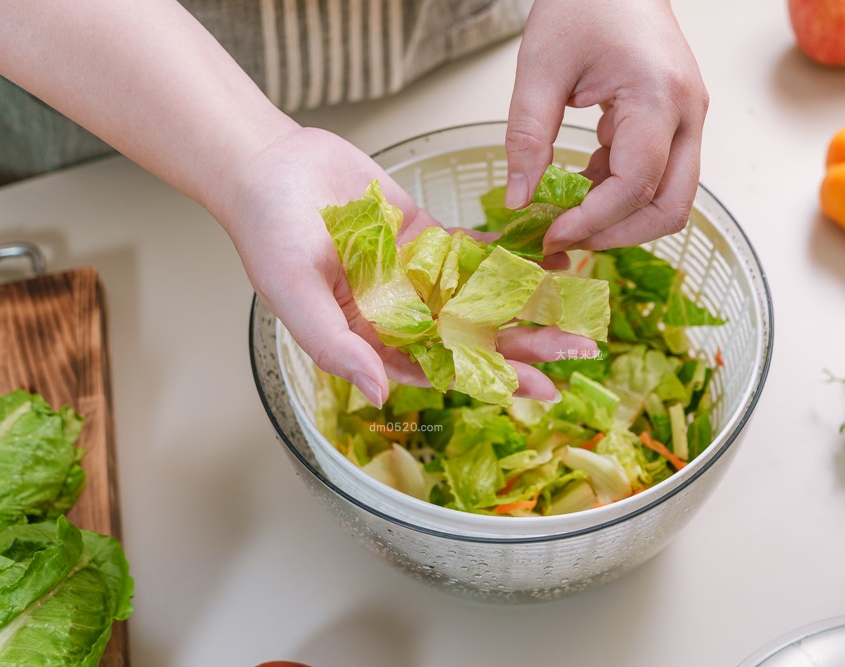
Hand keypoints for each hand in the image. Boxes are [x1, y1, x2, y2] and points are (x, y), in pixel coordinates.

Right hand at [214, 127, 595, 405]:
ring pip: (481, 296)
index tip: (537, 390)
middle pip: (472, 336)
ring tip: (576, 310)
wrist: (269, 166)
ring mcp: (416, 274)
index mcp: (371, 338)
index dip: (489, 380)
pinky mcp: (426, 236)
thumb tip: (379, 392)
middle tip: (575, 353)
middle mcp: (400, 312)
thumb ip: (336, 346)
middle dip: (524, 346)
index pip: (440, 366)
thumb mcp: (295, 296)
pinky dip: (509, 256)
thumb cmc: (268, 233)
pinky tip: (547, 259)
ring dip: (526, 304)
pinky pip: (473, 250)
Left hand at [505, 0, 708, 253]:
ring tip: (568, 215)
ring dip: (621, 218)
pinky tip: (580, 186)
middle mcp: (687, 114)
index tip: (551, 235)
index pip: (635, 186)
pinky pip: (658, 178)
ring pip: (669, 199)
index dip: (593, 222)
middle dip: (618, 235)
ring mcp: (687, 120)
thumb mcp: (541, 67)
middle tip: (565, 239)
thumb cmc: (586, 2)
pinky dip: (620, 194)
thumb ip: (527, 136)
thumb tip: (519, 198)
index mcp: (659, 97)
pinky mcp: (676, 123)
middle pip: (670, 207)